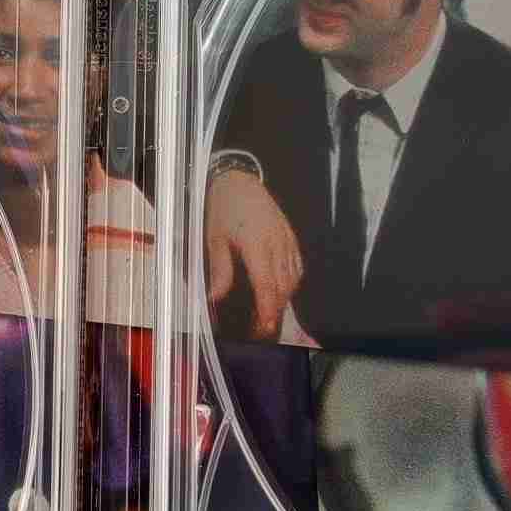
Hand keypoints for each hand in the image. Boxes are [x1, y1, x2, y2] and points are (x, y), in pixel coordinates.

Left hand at [203, 166, 300, 338]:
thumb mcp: (214, 237)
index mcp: (256, 243)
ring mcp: (286, 240)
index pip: (266, 284)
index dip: (267, 309)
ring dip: (283, 300)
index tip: (264, 327)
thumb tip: (215, 297)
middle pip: (282, 286)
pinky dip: (291, 283)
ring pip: (292, 278)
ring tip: (270, 315)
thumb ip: (220, 269)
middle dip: (274, 311)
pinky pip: (297, 266)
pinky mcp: (290, 237)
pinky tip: (281, 292)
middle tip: (262, 330)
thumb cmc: (224, 207)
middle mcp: (276, 243)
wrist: (239, 180)